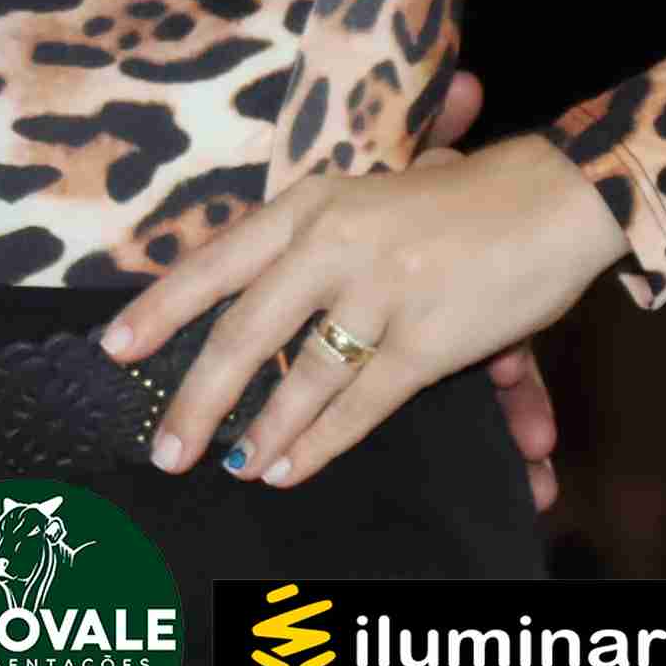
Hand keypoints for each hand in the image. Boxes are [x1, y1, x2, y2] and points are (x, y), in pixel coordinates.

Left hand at [100, 113, 623, 497]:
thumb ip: (306, 247)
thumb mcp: (363, 199)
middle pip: (242, 333)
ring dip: (260, 431)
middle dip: (196, 398)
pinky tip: (288, 466)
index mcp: (308, 203)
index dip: (160, 310)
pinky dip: (319, 441)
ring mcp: (380, 291)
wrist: (551, 199)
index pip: (214, 262)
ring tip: (230, 464)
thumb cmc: (453, 203)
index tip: (114, 350)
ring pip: (299, 377)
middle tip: (163, 446)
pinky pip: (360, 402)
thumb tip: (244, 306)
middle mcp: (333, 241)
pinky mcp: (428, 339)